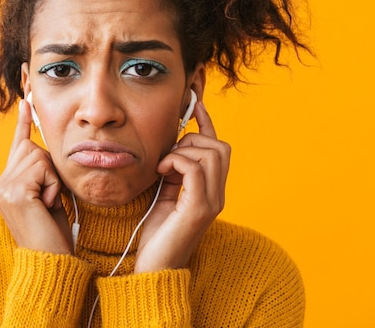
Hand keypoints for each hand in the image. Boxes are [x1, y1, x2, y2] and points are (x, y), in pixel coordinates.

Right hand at [0, 100, 73, 254]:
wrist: (50, 263)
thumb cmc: (53, 233)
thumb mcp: (48, 196)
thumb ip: (41, 173)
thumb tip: (44, 148)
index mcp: (5, 184)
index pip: (17, 145)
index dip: (23, 122)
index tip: (26, 99)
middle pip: (33, 148)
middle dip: (50, 171)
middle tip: (49, 200)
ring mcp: (3, 187)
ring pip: (40, 156)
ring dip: (53, 180)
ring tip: (47, 206)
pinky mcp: (13, 191)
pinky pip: (43, 168)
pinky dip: (53, 186)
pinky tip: (46, 206)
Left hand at [134, 101, 229, 271]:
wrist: (154, 269)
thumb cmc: (156, 235)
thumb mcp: (164, 196)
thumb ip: (172, 175)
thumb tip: (169, 151)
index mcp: (210, 190)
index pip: (218, 149)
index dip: (207, 124)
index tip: (194, 106)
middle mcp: (217, 194)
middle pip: (221, 146)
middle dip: (193, 139)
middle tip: (169, 156)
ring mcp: (211, 202)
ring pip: (211, 153)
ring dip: (183, 150)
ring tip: (163, 166)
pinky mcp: (199, 209)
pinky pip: (195, 168)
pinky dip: (176, 162)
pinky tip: (161, 172)